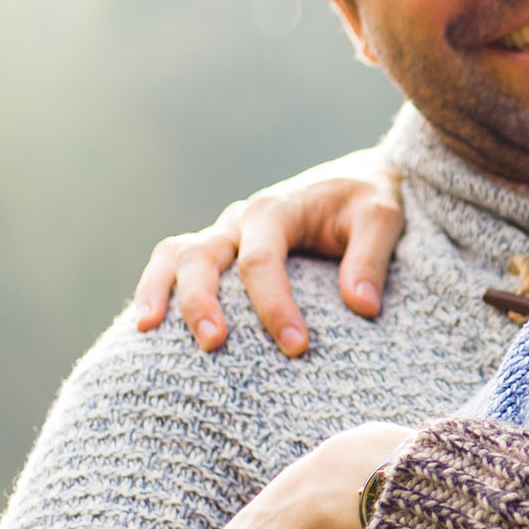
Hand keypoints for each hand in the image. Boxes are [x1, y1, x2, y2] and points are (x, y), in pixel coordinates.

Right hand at [128, 151, 406, 356]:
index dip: (274, 306)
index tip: (297, 347)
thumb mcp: (382, 218)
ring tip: (148, 330)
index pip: (262, 260)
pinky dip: (155, 287)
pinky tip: (146, 324)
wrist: (357, 181)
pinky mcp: (220, 249)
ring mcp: (224, 233)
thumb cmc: (368, 200)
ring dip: (159, 291)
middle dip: (202, 301)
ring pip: (176, 256)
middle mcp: (240, 218)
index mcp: (276, 208)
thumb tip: (361, 306)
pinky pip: (174, 263)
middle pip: (203, 256)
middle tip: (213, 344)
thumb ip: (370, 259)